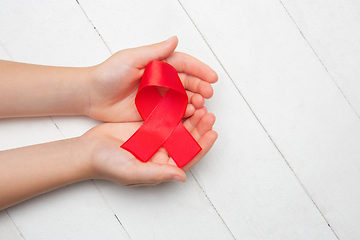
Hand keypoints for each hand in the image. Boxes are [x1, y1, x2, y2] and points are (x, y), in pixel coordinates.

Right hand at [82, 107, 216, 185]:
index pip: (188, 157)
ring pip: (180, 127)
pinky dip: (176, 109)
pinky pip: (167, 116)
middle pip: (187, 140)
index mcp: (163, 166)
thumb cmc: (107, 165)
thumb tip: (182, 177)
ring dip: (191, 118)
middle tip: (209, 115)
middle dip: (200, 128)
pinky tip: (184, 100)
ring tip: (201, 105)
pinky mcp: (149, 125)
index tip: (212, 133)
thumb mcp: (132, 172)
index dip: (202, 146)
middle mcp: (163, 152)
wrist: (88, 150)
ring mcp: (156, 138)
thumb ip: (157, 174)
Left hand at [85, 36, 217, 121]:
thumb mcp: (131, 59)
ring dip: (194, 100)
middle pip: (187, 82)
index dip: (199, 70)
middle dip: (200, 87)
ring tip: (201, 105)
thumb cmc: (108, 74)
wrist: (92, 96)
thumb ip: (154, 52)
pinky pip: (172, 112)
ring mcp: (157, 96)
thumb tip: (175, 39)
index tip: (213, 77)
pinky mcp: (153, 111)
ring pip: (182, 97)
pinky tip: (189, 114)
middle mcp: (160, 80)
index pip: (184, 64)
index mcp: (158, 64)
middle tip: (208, 94)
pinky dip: (183, 113)